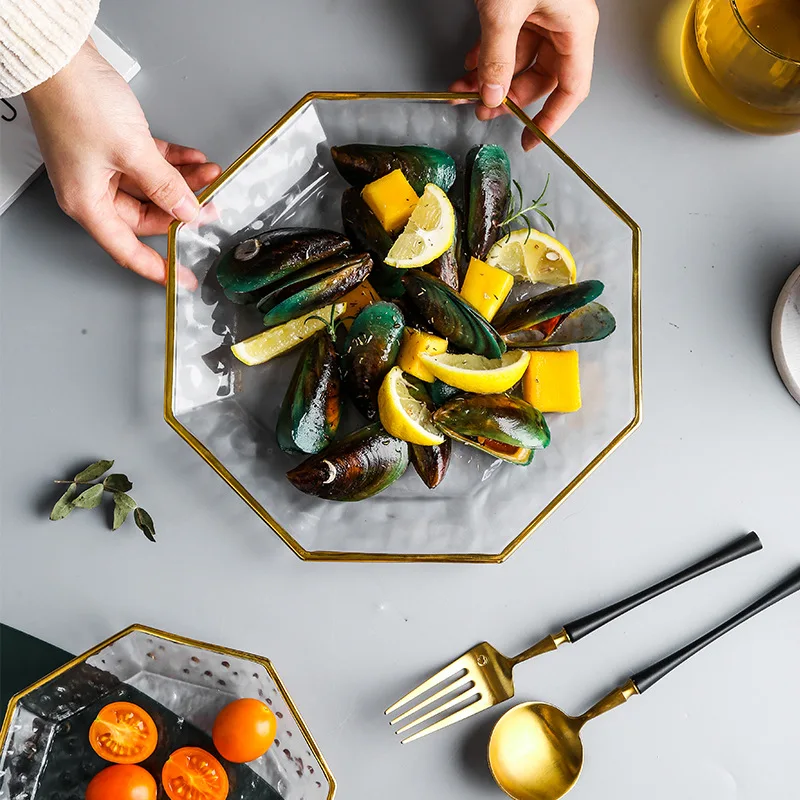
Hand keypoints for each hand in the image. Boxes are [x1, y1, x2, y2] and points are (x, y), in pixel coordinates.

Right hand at [24, 39, 221, 286]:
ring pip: (152, 189)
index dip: (159, 267)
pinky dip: (172, 164)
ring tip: (210, 176)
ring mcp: (103, 168)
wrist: (60, 56)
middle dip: (182, 210)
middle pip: (147, 217)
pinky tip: (194, 160)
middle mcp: (93, 191)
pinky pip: (148, 165)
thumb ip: (166, 186)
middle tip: (211, 205)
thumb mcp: (133, 152)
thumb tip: (188, 212)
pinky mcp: (111, 146)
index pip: (129, 250)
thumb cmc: (77, 101)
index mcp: (88, 204)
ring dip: (183, 183)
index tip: (184, 277)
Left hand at [450, 0, 598, 146]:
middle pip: (540, 79)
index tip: (531, 139)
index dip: (552, 119)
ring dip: (488, 79)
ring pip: (518, 62)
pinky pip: (507, 42)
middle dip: (506, 97)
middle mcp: (563, 24)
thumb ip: (497, 55)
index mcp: (575, 28)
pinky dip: (487, 57)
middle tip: (481, 109)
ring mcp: (543, 15)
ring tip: (464, 89)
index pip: (571, 89)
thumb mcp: (505, 10)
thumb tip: (491, 94)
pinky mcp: (523, 6)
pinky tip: (470, 65)